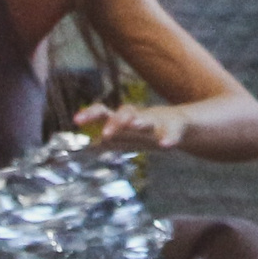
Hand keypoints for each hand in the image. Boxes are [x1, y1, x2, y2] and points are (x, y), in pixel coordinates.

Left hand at [72, 102, 186, 151]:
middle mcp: (139, 117)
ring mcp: (158, 122)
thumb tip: (91, 146)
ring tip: (135, 125)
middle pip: (125, 113)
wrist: (181, 123)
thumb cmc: (148, 129)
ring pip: (148, 120)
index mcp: (125, 120)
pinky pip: (173, 133)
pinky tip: (166, 145)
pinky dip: (169, 138)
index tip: (76, 121)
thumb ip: (111, 139)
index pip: (104, 112)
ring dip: (141, 122)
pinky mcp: (176, 128)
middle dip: (115, 122)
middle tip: (105, 134)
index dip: (90, 114)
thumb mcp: (128, 134)